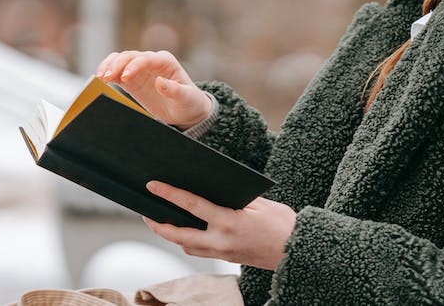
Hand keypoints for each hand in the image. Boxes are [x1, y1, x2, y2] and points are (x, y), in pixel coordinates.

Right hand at [95, 50, 211, 127]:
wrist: (185, 110)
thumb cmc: (189, 102)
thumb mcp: (186, 98)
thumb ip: (174, 90)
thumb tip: (160, 82)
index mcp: (166, 61)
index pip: (146, 58)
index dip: (133, 65)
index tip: (125, 78)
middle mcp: (151, 61)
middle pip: (130, 56)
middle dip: (116, 65)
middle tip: (105, 78)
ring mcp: (140, 69)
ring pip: (120, 59)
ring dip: (109, 66)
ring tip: (100, 78)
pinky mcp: (132, 79)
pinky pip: (117, 71)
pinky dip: (107, 72)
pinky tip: (100, 79)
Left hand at [142, 181, 296, 269]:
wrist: (298, 252)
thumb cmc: (283, 224)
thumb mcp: (260, 203)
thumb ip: (234, 197)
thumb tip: (211, 188)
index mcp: (229, 222)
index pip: (191, 205)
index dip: (169, 194)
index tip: (152, 186)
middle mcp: (222, 241)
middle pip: (179, 235)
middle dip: (159, 224)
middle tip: (145, 212)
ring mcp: (223, 253)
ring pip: (187, 246)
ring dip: (171, 234)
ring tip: (160, 219)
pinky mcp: (227, 258)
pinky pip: (199, 251)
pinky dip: (188, 240)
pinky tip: (184, 229)